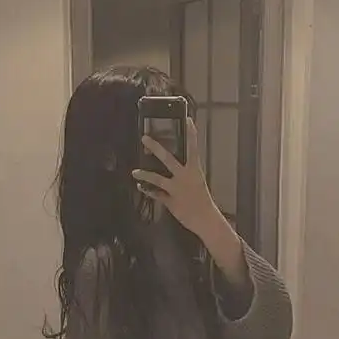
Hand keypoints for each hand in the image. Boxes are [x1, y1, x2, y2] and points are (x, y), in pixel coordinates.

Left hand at [132, 118, 217, 237]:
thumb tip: (174, 162)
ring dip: (145, 174)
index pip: (193, 149)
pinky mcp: (170, 200)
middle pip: (168, 159)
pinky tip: (140, 186)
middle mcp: (185, 177)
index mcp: (194, 170)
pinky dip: (147, 190)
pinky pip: (155, 194)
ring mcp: (176, 189)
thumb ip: (186, 171)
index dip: (191, 134)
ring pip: (157, 178)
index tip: (188, 120)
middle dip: (156, 148)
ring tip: (134, 172)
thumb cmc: (201, 198)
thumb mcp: (196, 180)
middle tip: (144, 138)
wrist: (205, 218)